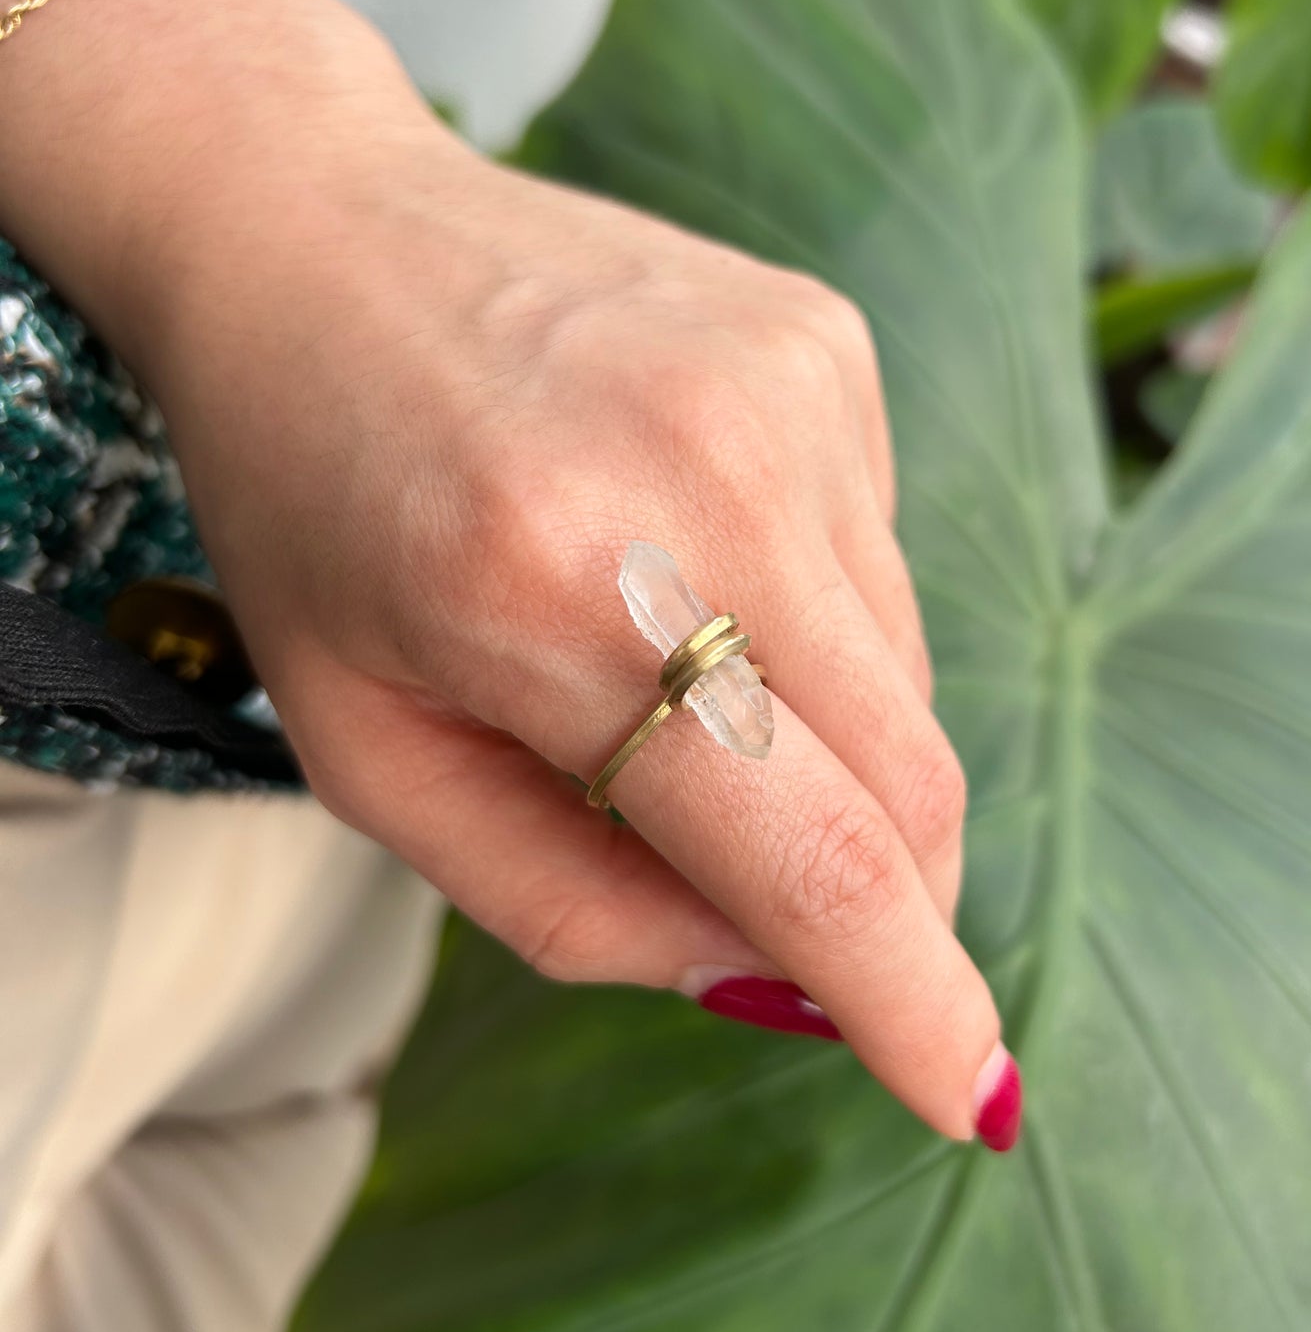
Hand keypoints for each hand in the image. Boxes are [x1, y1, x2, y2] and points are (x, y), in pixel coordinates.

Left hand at [3, 0, 1018, 1145]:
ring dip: (815, 738)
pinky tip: (682, 540)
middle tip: (768, 893)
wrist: (312, 232)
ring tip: (654, 648)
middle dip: (874, 889)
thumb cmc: (314, 511)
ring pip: (901, 679)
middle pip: (904, 777)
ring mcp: (791, 388)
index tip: (976, 1099)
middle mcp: (709, 473)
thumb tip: (769, 975)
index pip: (808, 850)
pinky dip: (805, 614)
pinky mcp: (828, 343)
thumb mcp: (372, 754)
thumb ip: (565, 900)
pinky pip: (879, 562)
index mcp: (555, 592)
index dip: (908, 997)